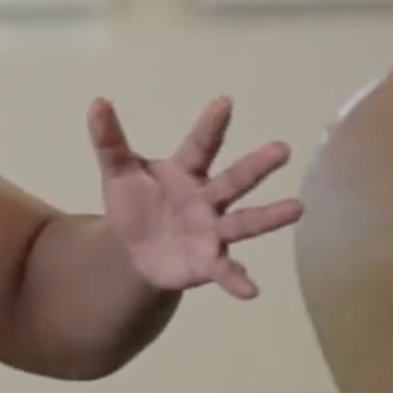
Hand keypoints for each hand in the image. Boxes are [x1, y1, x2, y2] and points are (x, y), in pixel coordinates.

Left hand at [89, 96, 301, 299]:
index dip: (211, 125)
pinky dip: (238, 279)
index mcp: (186, 171)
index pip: (200, 146)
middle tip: (283, 149)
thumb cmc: (134, 203)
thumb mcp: (117, 172)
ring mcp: (213, 229)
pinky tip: (251, 291)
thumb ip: (109, 141)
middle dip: (257, 166)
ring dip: (269, 217)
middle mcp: (208, 197)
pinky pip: (226, 270)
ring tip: (297, 208)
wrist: (132, 251)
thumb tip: (96, 102)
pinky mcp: (209, 261)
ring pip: (244, 221)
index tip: (224, 102)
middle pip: (234, 179)